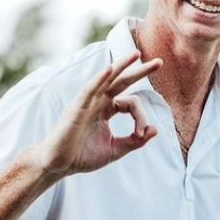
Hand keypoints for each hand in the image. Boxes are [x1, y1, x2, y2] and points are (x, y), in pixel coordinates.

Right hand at [34, 51, 162, 177]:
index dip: (141, 117)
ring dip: (122, 65)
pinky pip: (89, 90)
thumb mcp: (115, 149)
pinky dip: (99, 79)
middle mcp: (98, 101)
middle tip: (159, 62)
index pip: (131, 102)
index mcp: (107, 109)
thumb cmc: (83, 156)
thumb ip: (135, 141)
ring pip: (106, 79)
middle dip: (140, 71)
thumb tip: (156, 129)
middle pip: (122, 81)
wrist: (59, 165)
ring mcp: (87, 102)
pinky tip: (110, 69)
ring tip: (136, 54)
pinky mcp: (76, 108)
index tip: (141, 134)